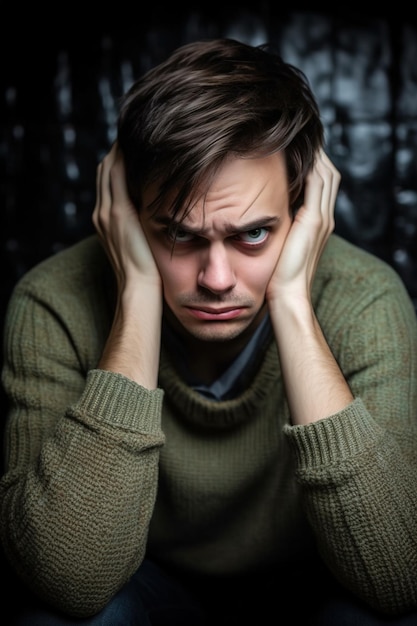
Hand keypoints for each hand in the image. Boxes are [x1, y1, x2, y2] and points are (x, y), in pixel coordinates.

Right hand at [93, 142, 160, 290]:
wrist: (138, 288)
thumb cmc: (146, 271)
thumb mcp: (141, 243)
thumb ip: (142, 225)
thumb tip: (157, 211)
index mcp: (105, 219)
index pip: (108, 181)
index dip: (118, 162)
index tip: (134, 147)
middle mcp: (102, 212)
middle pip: (105, 170)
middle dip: (119, 151)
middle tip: (137, 134)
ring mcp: (108, 212)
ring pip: (109, 169)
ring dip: (121, 150)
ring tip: (138, 133)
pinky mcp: (119, 214)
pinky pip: (117, 177)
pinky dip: (124, 159)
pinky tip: (138, 146)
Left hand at [266, 150, 339, 304]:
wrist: (288, 295)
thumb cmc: (279, 277)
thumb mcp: (281, 247)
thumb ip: (281, 229)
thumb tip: (264, 215)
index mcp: (318, 224)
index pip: (322, 186)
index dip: (314, 166)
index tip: (296, 152)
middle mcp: (324, 219)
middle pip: (328, 175)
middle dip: (316, 155)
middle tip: (299, 139)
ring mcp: (322, 219)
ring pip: (326, 174)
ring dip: (315, 155)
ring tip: (298, 140)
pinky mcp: (314, 221)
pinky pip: (317, 183)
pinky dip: (311, 165)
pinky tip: (297, 153)